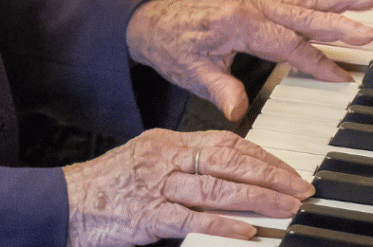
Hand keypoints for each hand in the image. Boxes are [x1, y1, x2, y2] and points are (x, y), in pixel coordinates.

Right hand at [64, 127, 312, 246]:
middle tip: (301, 186)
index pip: (224, 141)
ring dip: (257, 198)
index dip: (261, 154)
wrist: (71, 201)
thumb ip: (186, 162)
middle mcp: (166, 158)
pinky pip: (192, 220)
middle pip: (227, 160)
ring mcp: (158, 187)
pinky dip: (223, 225)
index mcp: (169, 141)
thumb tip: (229, 170)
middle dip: (269, 174)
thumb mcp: (150, 159)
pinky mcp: (149, 217)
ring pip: (216, 188)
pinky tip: (248, 231)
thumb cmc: (112, 183)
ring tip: (287, 207)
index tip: (288, 168)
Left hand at [125, 0, 372, 121]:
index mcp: (239, 23)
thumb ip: (219, 89)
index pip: (286, 44)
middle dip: (339, 23)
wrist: (154, 22)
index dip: (314, 62)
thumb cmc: (172, 47)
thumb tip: (236, 110)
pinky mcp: (257, 2)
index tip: (342, 76)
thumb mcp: (191, 73)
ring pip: (304, 0)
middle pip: (303, 15)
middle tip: (371, 29)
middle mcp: (252, 6)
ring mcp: (256, 1)